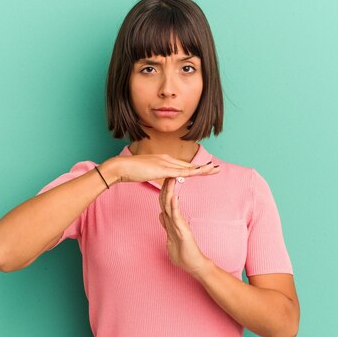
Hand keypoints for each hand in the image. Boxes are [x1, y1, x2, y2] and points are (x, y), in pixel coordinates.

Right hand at [104, 154, 219, 184]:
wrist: (120, 167)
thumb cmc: (129, 171)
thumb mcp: (146, 172)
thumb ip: (155, 173)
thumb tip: (161, 177)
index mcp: (163, 160)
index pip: (182, 165)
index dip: (195, 168)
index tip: (205, 169)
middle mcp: (167, 159)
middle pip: (189, 165)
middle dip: (203, 167)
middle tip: (217, 168)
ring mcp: (165, 163)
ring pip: (188, 167)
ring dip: (202, 169)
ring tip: (214, 169)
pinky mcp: (162, 169)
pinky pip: (180, 172)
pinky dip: (192, 172)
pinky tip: (200, 172)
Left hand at [158, 175, 211, 274]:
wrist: (196, 265)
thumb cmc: (185, 255)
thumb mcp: (170, 238)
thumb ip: (166, 226)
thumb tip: (161, 216)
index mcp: (172, 222)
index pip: (165, 203)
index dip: (161, 191)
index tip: (159, 180)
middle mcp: (176, 221)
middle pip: (168, 201)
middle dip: (165, 187)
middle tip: (165, 172)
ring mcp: (180, 225)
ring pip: (172, 206)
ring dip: (170, 192)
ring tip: (170, 178)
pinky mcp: (183, 231)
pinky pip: (177, 217)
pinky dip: (174, 206)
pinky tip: (173, 196)